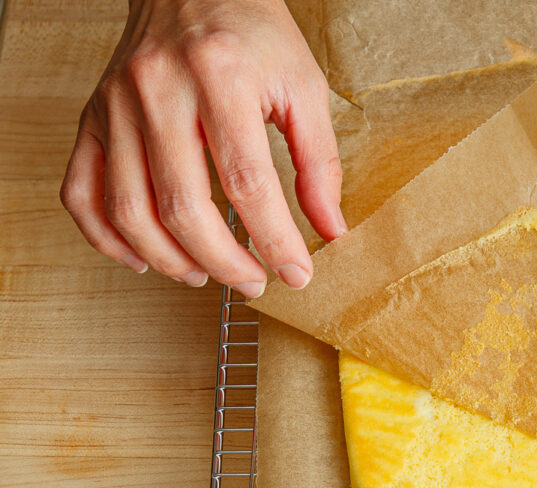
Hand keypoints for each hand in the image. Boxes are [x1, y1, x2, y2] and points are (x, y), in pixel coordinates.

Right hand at [60, 0, 345, 296]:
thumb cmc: (251, 32)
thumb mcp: (303, 84)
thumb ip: (320, 160)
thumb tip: (331, 230)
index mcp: (219, 77)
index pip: (247, 182)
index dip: (273, 239)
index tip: (296, 273)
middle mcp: (158, 90)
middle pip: (182, 206)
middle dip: (224, 261)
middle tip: (254, 282)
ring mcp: (115, 105)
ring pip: (129, 209)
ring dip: (170, 259)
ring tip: (206, 275)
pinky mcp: (91, 117)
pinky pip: (81, 192)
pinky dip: (108, 238)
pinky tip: (146, 257)